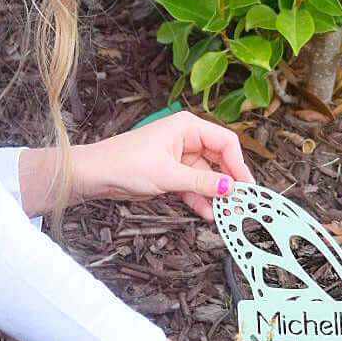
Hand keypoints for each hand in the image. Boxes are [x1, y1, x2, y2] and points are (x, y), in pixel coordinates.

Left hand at [74, 111, 254, 219]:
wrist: (96, 175)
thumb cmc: (124, 163)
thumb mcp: (169, 174)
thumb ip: (202, 181)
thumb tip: (229, 187)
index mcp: (187, 127)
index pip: (225, 142)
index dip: (238, 164)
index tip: (245, 186)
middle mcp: (186, 139)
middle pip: (219, 160)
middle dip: (228, 182)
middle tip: (239, 202)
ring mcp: (179, 157)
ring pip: (206, 176)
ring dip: (214, 195)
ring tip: (224, 213)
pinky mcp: (171, 174)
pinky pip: (193, 186)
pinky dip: (200, 199)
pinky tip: (207, 213)